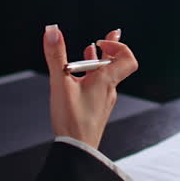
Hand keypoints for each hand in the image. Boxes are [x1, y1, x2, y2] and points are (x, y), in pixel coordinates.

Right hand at [42, 24, 138, 148]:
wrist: (78, 150)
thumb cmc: (72, 120)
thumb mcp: (60, 84)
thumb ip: (56, 56)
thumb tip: (52, 31)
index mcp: (106, 81)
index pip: (127, 58)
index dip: (118, 46)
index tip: (99, 42)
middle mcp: (109, 89)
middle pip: (117, 63)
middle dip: (110, 47)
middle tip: (111, 34)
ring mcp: (103, 100)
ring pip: (106, 75)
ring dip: (99, 60)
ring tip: (92, 48)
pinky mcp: (95, 108)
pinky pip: (98, 86)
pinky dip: (91, 75)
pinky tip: (80, 75)